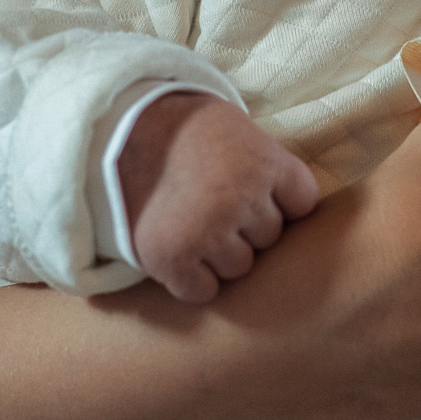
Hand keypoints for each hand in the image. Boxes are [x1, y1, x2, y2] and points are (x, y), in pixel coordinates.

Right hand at [118, 92, 320, 303]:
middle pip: (270, 238)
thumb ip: (270, 164)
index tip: (254, 189)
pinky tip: (177, 248)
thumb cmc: (184, 130)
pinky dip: (190, 278)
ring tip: (192, 221)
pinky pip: (202, 291)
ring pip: (238, 268)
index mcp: (263, 163)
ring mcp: (206, 232)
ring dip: (219, 254)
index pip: (302, 203)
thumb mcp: (237, 128)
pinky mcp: (172, 258)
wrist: (117, 130)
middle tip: (213, 201)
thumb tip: (301, 206)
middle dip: (247, 226)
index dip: (280, 200)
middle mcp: (240, 199)